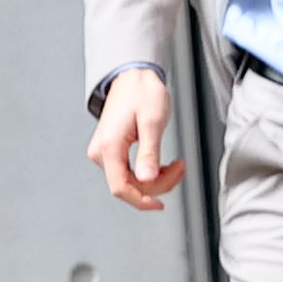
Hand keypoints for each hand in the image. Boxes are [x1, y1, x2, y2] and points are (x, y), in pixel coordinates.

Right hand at [87, 70, 183, 211]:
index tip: (160, 205)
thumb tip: (147, 179)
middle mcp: (101, 152)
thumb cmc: (143, 93)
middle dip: (158, 184)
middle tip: (180, 168)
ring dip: (157, 178)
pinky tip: (165, 165)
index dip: (141, 201)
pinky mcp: (113, 150)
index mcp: (108, 147)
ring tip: (177, 165)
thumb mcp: (152, 123)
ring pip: (132, 180)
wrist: (133, 76)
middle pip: (129, 186)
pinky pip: (131, 171)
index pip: (120, 187)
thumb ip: (149, 153)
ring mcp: (105, 152)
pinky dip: (151, 171)